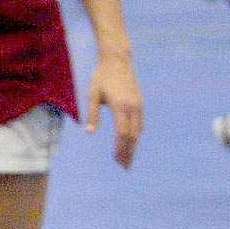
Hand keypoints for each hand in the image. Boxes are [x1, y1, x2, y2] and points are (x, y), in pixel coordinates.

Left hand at [84, 53, 142, 167]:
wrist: (117, 60)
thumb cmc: (101, 77)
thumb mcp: (92, 94)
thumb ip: (92, 114)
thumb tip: (90, 132)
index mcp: (120, 106)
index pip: (122, 133)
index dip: (120, 148)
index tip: (116, 160)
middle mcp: (133, 107)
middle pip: (132, 135)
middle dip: (128, 152)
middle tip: (124, 168)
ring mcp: (139, 105)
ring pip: (138, 130)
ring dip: (133, 145)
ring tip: (127, 159)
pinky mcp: (140, 102)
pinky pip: (139, 123)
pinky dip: (135, 135)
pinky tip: (130, 143)